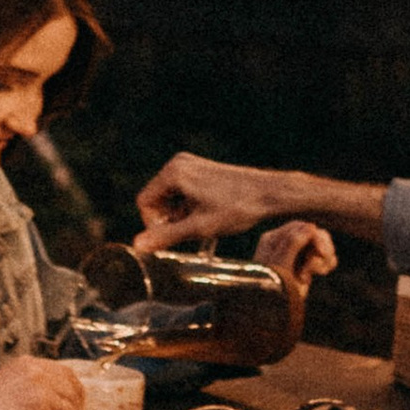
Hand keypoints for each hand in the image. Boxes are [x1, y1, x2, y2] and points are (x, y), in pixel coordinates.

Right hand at [133, 151, 287, 250]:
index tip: (172, 239)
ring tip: (200, 229)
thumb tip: (138, 245)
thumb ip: (165, 236)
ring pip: (171, 197)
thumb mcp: (199, 227)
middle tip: (187, 236)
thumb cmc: (238, 208)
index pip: (145, 202)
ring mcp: (192, 165)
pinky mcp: (203, 170)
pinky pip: (183, 192)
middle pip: (156, 198)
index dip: (153, 225)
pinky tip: (207, 219)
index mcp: (174, 172)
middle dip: (167, 220)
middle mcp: (180, 163)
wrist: (271, 193)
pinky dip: (189, 208)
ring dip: (180, 216)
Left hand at [257, 218, 337, 297]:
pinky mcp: (304, 268)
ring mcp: (295, 256)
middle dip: (321, 248)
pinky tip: (307, 279)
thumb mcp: (280, 263)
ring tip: (310, 275)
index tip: (321, 252)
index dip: (314, 236)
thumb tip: (311, 226)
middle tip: (323, 259)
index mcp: (273, 239)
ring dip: (321, 261)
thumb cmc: (270, 285)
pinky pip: (323, 259)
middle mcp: (284, 245)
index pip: (300, 227)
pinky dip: (323, 266)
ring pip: (320, 247)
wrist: (266, 310)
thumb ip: (293, 242)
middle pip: (313, 234)